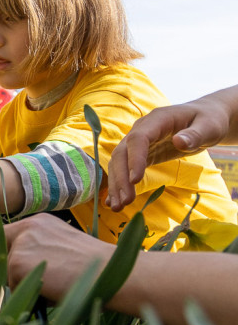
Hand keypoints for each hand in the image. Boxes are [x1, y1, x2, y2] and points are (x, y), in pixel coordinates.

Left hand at [0, 214, 111, 299]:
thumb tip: (13, 275)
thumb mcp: (61, 251)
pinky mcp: (18, 263)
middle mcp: (26, 228)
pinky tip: (52, 292)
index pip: (1, 234)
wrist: (111, 272)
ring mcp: (20, 244)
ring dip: (19, 286)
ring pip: (5, 272)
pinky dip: (28, 295)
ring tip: (49, 290)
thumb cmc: (95, 269)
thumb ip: (36, 255)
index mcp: (37, 223)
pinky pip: (14, 287)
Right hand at [106, 96, 231, 210]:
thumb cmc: (208, 120)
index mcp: (157, 120)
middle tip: (126, 201)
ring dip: (116, 184)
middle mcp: (141, 129)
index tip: (135, 180)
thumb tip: (179, 142)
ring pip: (119, 163)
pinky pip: (124, 168)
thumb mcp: (209, 126)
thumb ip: (195, 134)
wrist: (203, 117)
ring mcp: (138, 142)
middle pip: (122, 153)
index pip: (138, 139)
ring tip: (118, 207)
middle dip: (121, 178)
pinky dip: (119, 184)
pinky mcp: (140, 154)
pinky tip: (115, 201)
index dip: (134, 159)